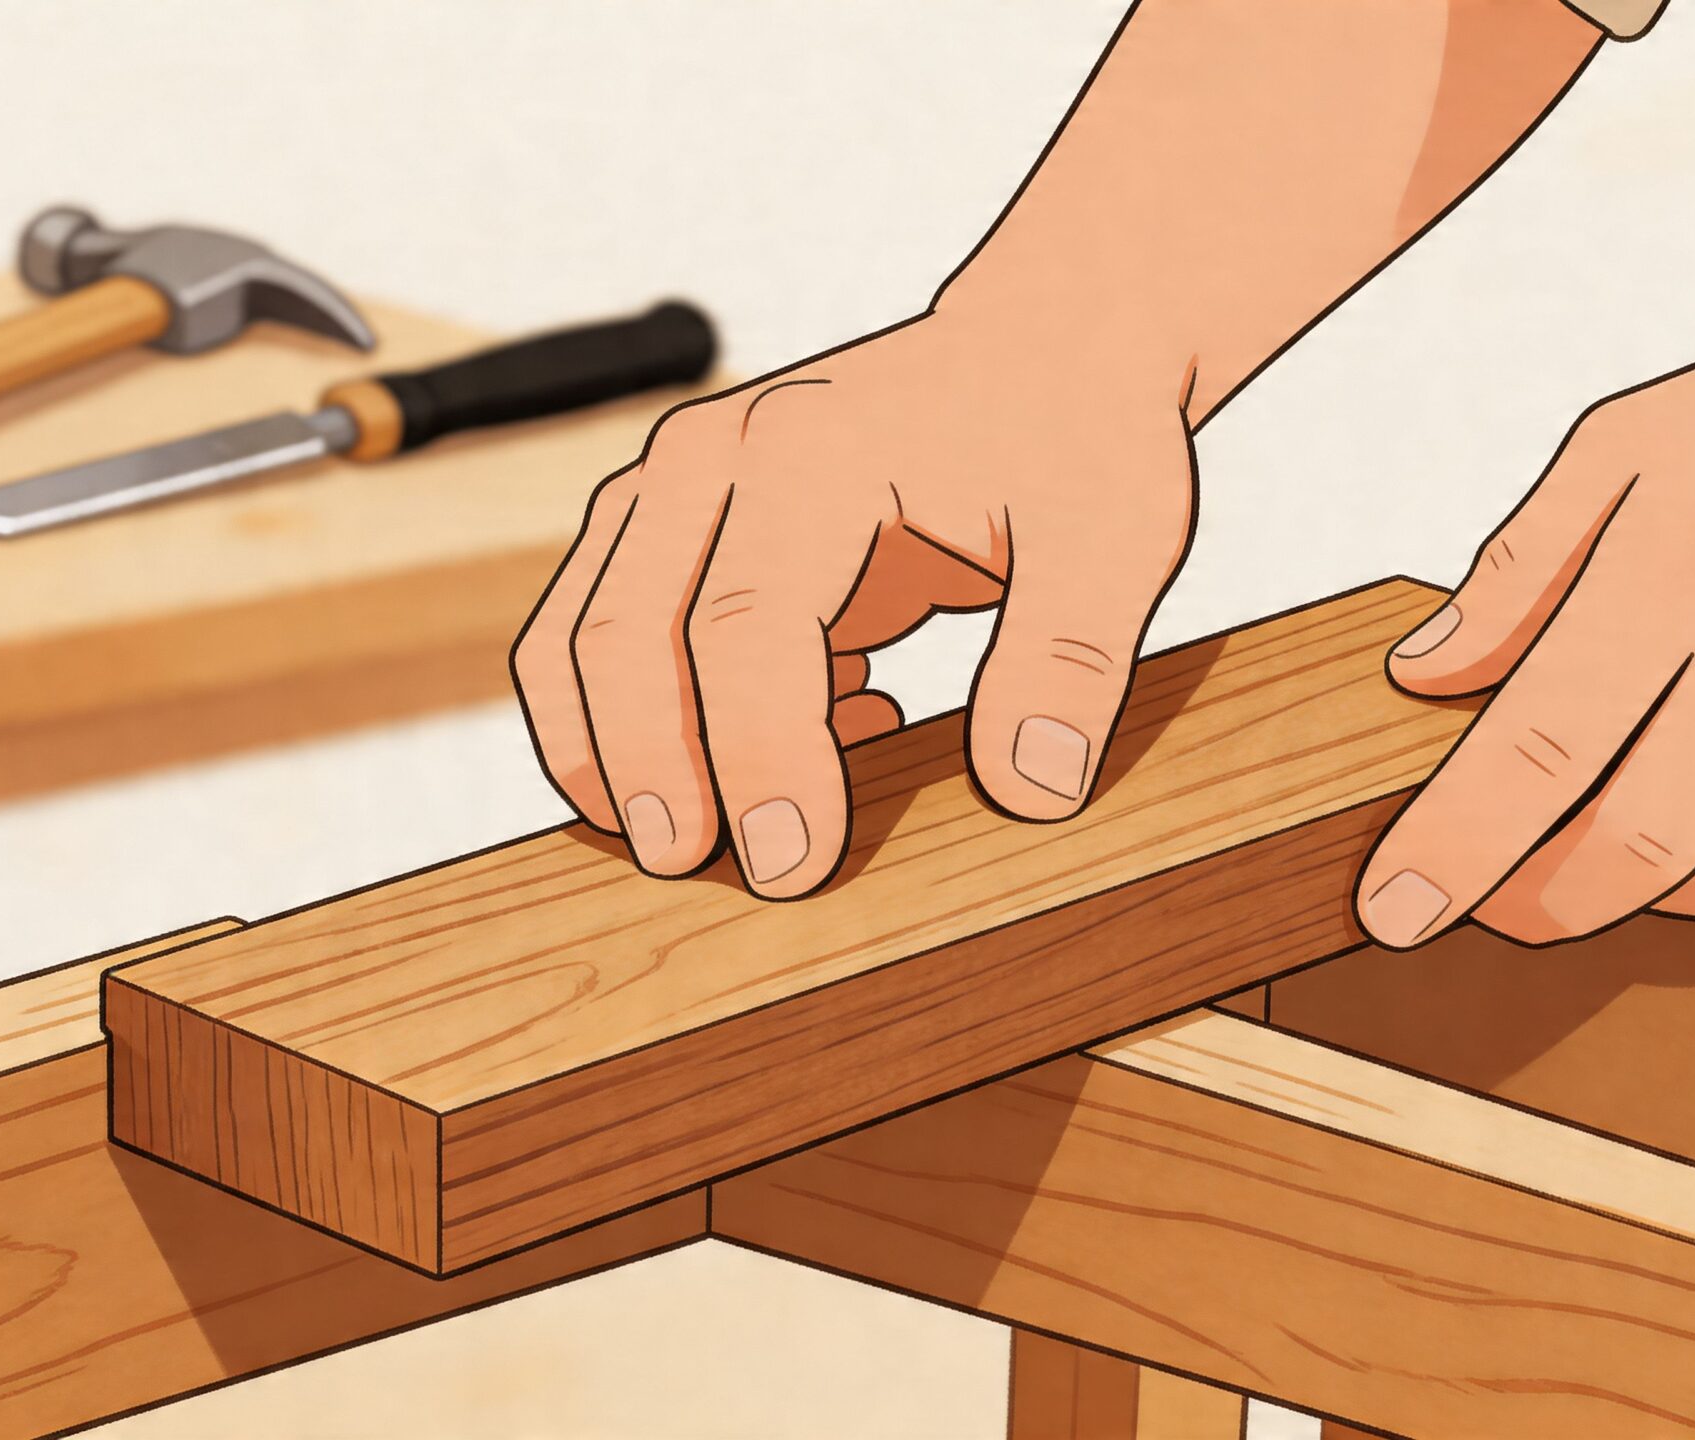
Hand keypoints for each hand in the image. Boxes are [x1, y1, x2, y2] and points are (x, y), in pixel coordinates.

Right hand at [513, 311, 1197, 896]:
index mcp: (818, 452)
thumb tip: (1031, 787)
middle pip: (626, 636)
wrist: (1040, 354)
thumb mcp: (1117, 536)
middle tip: (695, 876)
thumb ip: (1070, 656)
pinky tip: (781, 761)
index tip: (794, 867)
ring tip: (692, 847)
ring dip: (609, 757)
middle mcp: (716, 457)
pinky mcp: (663, 526)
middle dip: (648, 774)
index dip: (760, 758)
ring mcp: (673, 487)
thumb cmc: (1072, 440)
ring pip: (576, 637)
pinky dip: (638, 724)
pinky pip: (597, 640)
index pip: (747, 629)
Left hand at [1357, 313, 1694, 947]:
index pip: (1540, 746)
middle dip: (1538, 904)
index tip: (1394, 910)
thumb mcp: (1627, 446)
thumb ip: (1518, 567)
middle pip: (1636, 844)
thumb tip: (1425, 672)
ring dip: (1648, 899)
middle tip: (1490, 903)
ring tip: (1599, 859)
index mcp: (1679, 567)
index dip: (1457, 847)